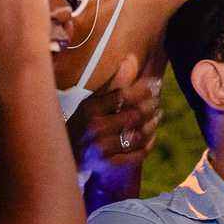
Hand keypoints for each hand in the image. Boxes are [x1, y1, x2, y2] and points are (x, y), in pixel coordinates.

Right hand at [68, 54, 162, 170]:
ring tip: (157, 115)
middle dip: (151, 105)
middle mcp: (95, 129)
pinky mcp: (110, 164)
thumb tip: (131, 58)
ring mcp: (102, 149)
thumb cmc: (83, 121)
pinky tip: (152, 134)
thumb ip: (115, 82)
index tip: (158, 84)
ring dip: (153, 124)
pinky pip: (138, 153)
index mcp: (90, 109)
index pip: (122, 96)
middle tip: (157, 100)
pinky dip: (149, 142)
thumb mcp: (93, 99)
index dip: (144, 89)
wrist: (66, 153)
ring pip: (139, 135)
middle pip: (134, 115)